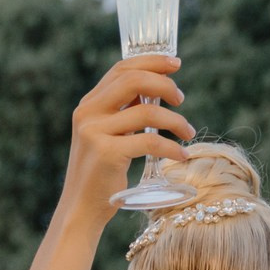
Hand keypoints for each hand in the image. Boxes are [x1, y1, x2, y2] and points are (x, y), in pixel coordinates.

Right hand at [56, 55, 191, 218]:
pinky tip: (182, 155)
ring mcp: (95, 132)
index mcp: (89, 104)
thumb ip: (124, 113)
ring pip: (147, 112)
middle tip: (181, 99)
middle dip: (164, 84)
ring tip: (188, 132)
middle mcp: (88, 113)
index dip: (151, 62)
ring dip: (175, 120)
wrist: (81, 208)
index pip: (121, 69)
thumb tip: (155, 91)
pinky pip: (150, 142)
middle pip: (133, 80)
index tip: (175, 64)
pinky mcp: (107, 153)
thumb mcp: (108, 136)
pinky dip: (171, 147)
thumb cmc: (101, 174)